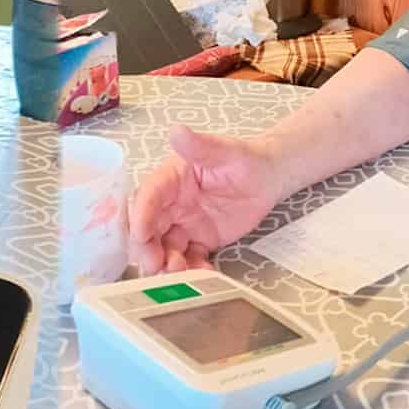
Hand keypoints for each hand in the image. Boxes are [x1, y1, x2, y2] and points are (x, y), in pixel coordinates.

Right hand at [128, 125, 289, 274]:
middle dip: (147, 249)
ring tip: (181, 274)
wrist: (269, 178)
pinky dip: (193, 272)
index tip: (140, 234)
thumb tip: (176, 131)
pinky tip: (205, 277)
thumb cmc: (245, 158)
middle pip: (150, 228)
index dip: (141, 216)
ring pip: (165, 248)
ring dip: (167, 264)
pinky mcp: (200, 241)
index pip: (149, 196)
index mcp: (170, 179)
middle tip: (155, 265)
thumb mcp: (225, 151)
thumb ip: (200, 146)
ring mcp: (184, 225)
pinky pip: (190, 260)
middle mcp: (172, 204)